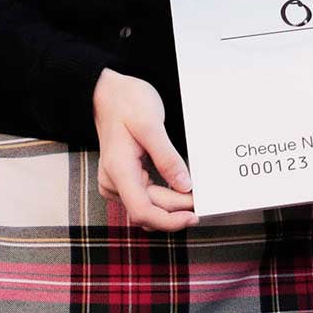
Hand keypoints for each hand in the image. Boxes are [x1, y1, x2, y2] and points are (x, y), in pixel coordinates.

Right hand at [92, 69, 195, 230]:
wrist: (107, 93)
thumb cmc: (127, 102)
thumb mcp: (150, 124)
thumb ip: (166, 157)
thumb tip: (184, 185)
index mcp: (118, 170)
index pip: (142, 211)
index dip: (169, 220)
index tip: (193, 215)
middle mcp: (113, 182)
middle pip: (147, 210)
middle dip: (176, 210)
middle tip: (204, 202)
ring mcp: (116, 182)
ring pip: (146, 207)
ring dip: (171, 208)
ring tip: (196, 199)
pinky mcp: (124, 179)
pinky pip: (144, 198)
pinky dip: (164, 200)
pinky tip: (182, 193)